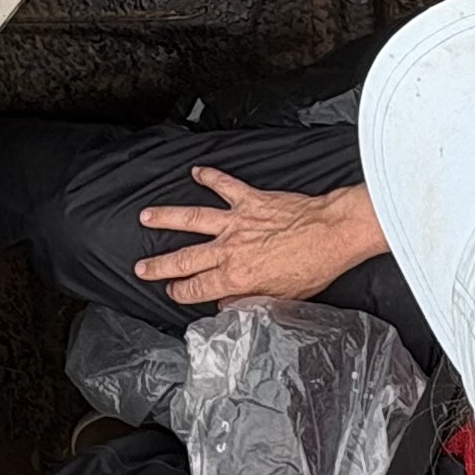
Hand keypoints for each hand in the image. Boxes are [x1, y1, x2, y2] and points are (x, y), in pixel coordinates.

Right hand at [132, 171, 384, 305]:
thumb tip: (230, 302)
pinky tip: (197, 171)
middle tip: (141, 267)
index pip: (197, 288)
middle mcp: (230, 249)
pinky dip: (210, 176)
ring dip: (167, 217)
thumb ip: (250, 300)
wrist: (332, 234)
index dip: (180, 292)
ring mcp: (238, 222)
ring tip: (147, 216)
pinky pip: (225, 185)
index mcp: (236, 277)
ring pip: (193, 218)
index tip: (171, 290)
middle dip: (159, 265)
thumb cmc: (313, 267)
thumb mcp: (281, 298)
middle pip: (184, 258)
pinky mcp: (251, 200)